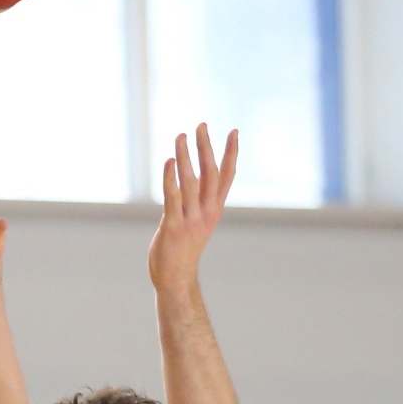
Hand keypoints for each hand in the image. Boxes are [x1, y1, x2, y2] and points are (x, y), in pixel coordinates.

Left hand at [148, 123, 237, 289]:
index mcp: (214, 209)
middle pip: (210, 174)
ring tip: (181, 135)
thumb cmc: (184, 247)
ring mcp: (191, 220)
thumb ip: (198, 199)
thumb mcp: (197, 220)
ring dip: (185, 157)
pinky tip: (168, 162)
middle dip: (206, 148)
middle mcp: (206, 212)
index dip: (231, 154)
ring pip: (191, 182)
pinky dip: (171, 179)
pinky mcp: (173, 227)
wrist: (176, 278)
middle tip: (201, 125)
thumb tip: (194, 174)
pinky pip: (172, 199)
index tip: (234, 131)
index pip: (227, 176)